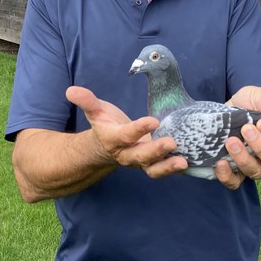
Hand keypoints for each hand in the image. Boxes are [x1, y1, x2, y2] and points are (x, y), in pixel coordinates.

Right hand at [66, 86, 186, 177]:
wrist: (106, 149)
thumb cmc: (105, 125)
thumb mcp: (96, 112)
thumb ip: (86, 101)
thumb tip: (71, 90)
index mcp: (113, 139)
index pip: (125, 135)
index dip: (138, 129)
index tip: (153, 120)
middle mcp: (127, 154)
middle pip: (140, 156)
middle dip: (155, 151)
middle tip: (171, 142)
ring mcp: (140, 162)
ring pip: (152, 169)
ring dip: (167, 167)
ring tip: (182, 162)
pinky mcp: (151, 164)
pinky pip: (162, 169)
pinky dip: (174, 169)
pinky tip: (190, 161)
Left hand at [215, 86, 260, 188]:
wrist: (221, 114)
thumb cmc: (244, 106)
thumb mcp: (253, 96)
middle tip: (247, 130)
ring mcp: (257, 167)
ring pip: (257, 172)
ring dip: (244, 159)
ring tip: (231, 141)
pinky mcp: (237, 175)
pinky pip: (236, 182)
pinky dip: (228, 176)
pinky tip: (220, 163)